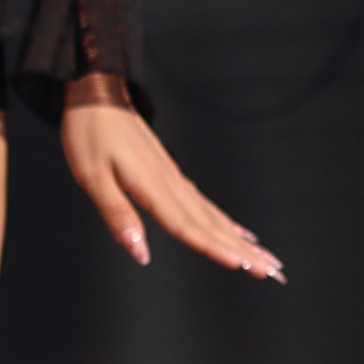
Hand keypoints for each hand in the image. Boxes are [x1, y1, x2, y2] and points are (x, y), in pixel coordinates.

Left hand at [58, 80, 281, 280]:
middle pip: (212, 224)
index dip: (214, 248)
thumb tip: (140, 253)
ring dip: (240, 240)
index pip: (187, 226)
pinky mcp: (171, 174)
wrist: (96, 91)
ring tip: (267, 258)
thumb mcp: (91, 175)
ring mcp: (174, 178)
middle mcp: (170, 183)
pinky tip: (237, 231)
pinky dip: (225, 221)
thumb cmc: (89, 132)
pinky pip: (204, 204)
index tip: (242, 265)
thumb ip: (117, 214)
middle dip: (244, 250)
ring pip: (213, 216)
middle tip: (273, 271)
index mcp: (152, 185)